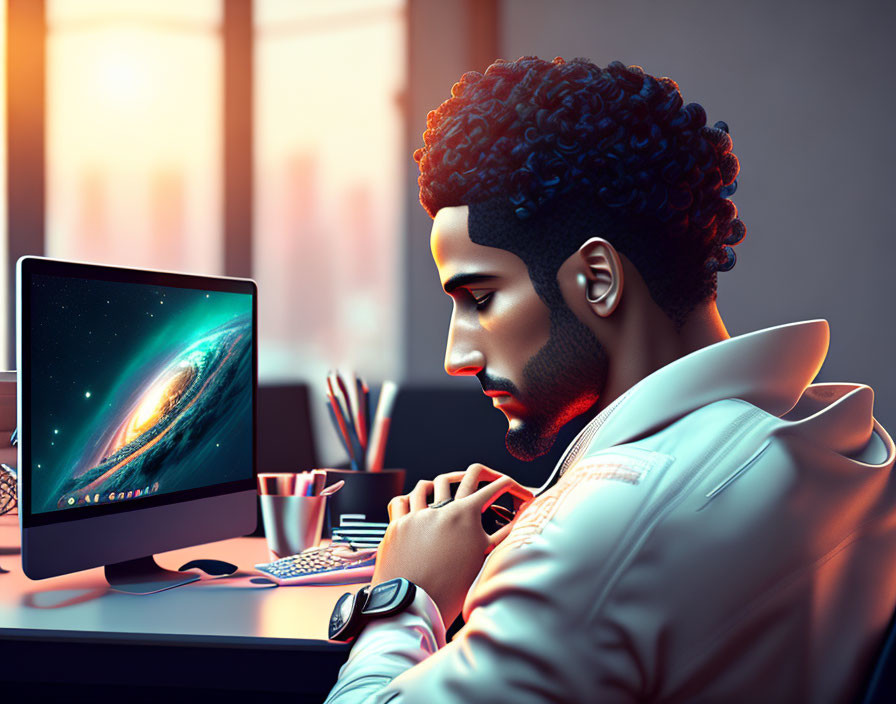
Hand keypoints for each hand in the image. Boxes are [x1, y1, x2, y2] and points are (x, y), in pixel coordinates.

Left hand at [372, 464, 533, 626]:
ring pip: (430, 483)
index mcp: (465, 515)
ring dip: (445, 484)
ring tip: (452, 488)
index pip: (496, 488)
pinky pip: (400, 500)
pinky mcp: (397, 525)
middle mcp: (441, 508)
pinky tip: (414, 502)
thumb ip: (502, 535)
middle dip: (486, 474)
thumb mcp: (483, 558)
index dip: (514, 488)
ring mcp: (417, 515)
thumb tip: (518, 522)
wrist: (414, 605)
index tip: (520, 494)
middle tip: (492, 480)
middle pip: (469, 474)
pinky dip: (409, 498)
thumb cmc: (449, 589)